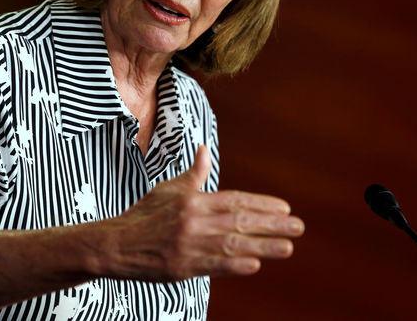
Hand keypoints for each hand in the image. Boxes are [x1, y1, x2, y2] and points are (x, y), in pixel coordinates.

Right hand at [103, 145, 303, 280]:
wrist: (117, 244)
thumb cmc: (144, 215)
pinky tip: (255, 265)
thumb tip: (205, 150)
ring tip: (288, 248)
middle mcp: (193, 220)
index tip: (285, 208)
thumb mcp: (168, 189)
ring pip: (233, 244)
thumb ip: (193, 174)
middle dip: (272, 224)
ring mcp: (189, 244)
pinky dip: (235, 265)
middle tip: (298, 227)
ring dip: (263, 246)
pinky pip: (214, 265)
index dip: (261, 204)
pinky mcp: (183, 266)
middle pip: (239, 221)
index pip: (234, 200)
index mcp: (192, 200)